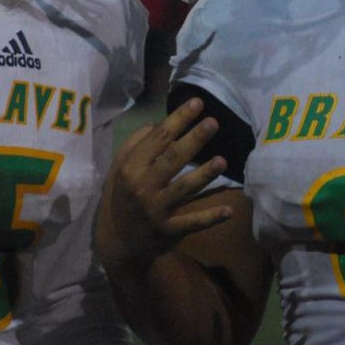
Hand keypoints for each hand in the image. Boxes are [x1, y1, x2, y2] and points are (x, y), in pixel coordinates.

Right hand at [95, 98, 233, 272]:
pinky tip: (229, 210)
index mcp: (132, 167)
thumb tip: (159, 123)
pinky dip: (210, 218)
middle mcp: (143, 186)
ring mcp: (156, 210)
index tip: (197, 103)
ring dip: (204, 175)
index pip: (158, 139)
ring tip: (222, 161)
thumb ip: (136, 144)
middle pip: (172, 159)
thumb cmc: (121, 196)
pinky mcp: (168, 230)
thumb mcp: (119, 168)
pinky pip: (192, 222)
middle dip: (194, 140)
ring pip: (184, 189)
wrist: (115, 240)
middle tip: (213, 122)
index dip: (178, 119)